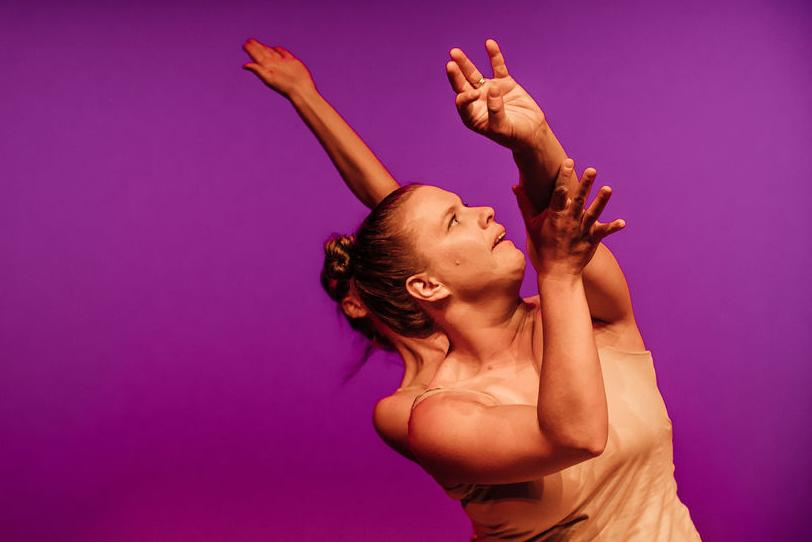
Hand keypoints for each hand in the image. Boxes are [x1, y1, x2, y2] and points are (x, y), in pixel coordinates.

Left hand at [242, 39, 315, 98]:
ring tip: (259, 44)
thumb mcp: (268, 78)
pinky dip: (279, 50)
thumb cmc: (284, 86)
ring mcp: (282, 63)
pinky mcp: (291, 62)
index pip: (256, 56)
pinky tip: (276, 48)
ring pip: (272, 52)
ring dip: (265, 48)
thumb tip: (244, 65)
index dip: (251, 50)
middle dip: (256, 47)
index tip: (245, 44)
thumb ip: (257, 70)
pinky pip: (283, 53)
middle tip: (249, 41)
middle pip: (263, 53)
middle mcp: (273, 64)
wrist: (300, 89)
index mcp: (266, 67)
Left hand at [446, 39, 545, 151]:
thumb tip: (492, 88)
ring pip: (474, 74)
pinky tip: (489, 43)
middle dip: (456, 74)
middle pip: (462, 85)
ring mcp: (490, 90)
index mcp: (472, 115)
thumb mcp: (502, 127)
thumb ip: (495, 110)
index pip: (462, 101)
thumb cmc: (514, 135)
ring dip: (465, 63)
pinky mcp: (504, 83)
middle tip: (450, 63)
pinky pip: (498, 67)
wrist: (532, 132)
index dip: (465, 95)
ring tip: (454, 52)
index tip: (476, 94)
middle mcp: (477, 101)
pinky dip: (494, 56)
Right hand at [513, 159, 625, 276]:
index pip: (559, 193)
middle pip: (578, 200)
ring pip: (593, 213)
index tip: (569, 163)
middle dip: (585, 184)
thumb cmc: (542, 248)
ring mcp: (581, 230)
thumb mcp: (530, 225)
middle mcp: (569, 221)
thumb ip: (525, 204)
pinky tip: (622, 222)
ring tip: (608, 189)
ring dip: (601, 201)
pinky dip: (613, 227)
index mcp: (554, 216)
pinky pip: (604, 232)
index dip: (564, 177)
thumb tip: (516, 185)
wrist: (556, 273)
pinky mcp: (592, 240)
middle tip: (592, 170)